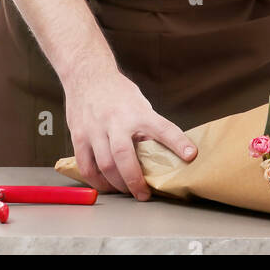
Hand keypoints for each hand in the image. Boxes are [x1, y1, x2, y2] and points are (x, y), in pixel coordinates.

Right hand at [63, 66, 196, 200]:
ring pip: (105, 165)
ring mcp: (94, 129)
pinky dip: (96, 181)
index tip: (190, 155)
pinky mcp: (78, 136)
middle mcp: (115, 120)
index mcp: (137, 111)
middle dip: (135, 180)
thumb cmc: (117, 92)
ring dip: (117, 184)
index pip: (162, 127)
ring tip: (126, 191)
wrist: (87, 75)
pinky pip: (86, 166)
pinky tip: (105, 184)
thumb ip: (147, 128)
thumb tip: (158, 155)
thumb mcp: (138, 104)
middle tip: (144, 195)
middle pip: (124, 156)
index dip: (177, 142)